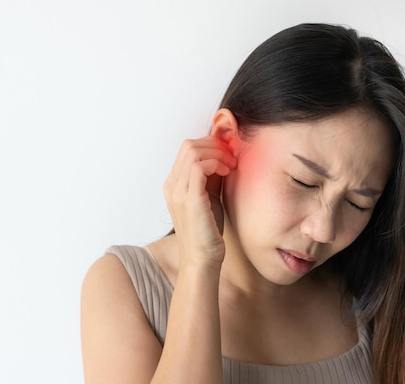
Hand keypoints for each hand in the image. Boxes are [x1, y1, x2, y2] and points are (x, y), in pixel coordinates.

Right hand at [163, 136, 236, 265]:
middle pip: (188, 145)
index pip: (187, 149)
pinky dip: (216, 163)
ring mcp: (178, 192)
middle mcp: (172, 186)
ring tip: (231, 165)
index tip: (228, 153)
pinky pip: (199, 166)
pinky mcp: (189, 200)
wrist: (202, 259)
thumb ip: (212, 177)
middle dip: (214, 145)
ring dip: (217, 153)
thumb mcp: (209, 198)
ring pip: (193, 151)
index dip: (210, 144)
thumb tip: (223, 156)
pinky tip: (227, 172)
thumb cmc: (207, 232)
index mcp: (174, 184)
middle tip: (232, 156)